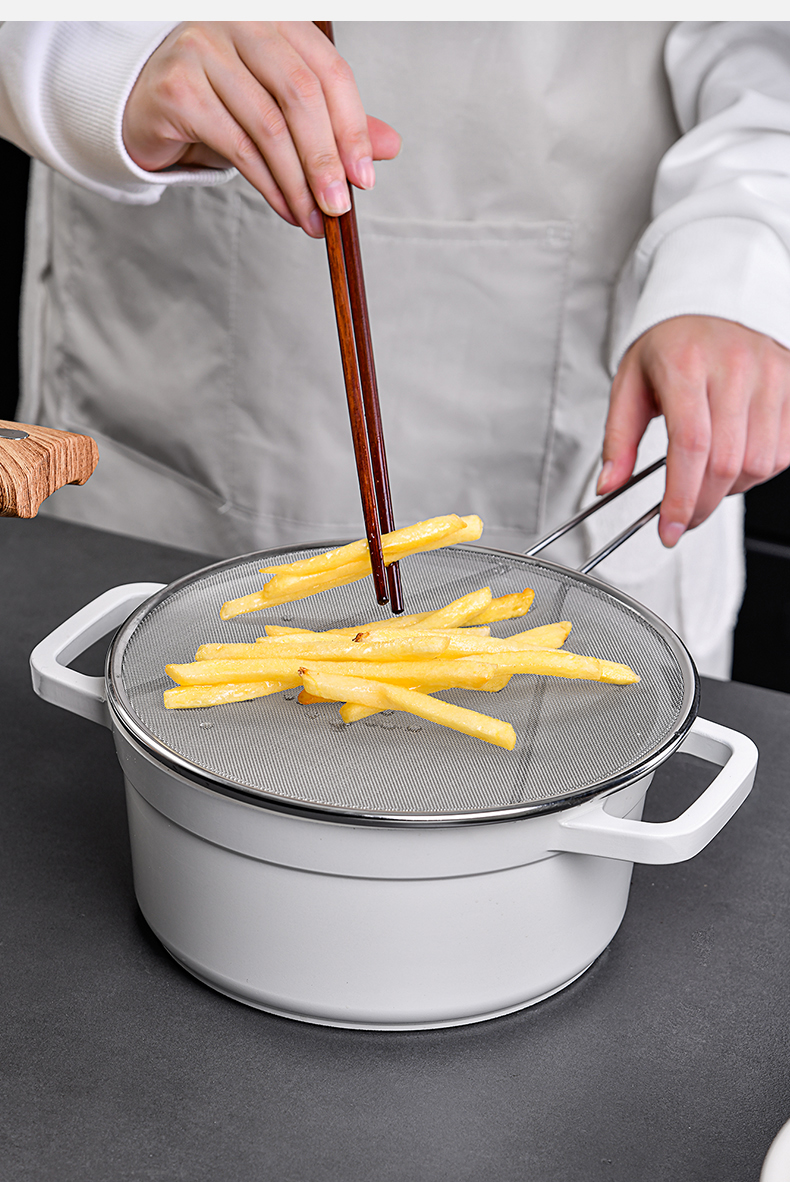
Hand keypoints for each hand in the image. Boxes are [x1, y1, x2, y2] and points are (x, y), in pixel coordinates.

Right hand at [122, 22, 400, 237]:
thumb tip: (390, 146)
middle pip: (301, 95)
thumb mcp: (282, 110)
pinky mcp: (179, 87)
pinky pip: (237, 145)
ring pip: (269, 126)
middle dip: (326, 160)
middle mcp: (240, 22)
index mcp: (276, 19)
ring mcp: (204, 48)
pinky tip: (285, 209)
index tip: (365, 177)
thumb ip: (334, 122)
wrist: (146, 107)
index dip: (352, 127)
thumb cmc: (220, 104)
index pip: (328, 70)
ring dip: (298, 183)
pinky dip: (268, 185)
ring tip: (313, 220)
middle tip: (339, 207)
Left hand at [598, 315, 789, 546]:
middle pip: (726, 462)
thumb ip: (618, 439)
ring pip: (760, 463)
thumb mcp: (629, 386)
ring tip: (707, 479)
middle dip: (702, 504)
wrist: (709, 305)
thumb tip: (609, 485)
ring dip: (731, 489)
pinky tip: (735, 461)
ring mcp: (770, 374)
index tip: (669, 528)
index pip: (689, 445)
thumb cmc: (670, 347)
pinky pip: (785, 452)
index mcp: (686, 364)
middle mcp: (735, 366)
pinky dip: (758, 472)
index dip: (681, 497)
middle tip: (683, 518)